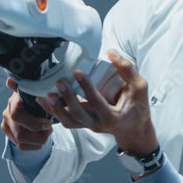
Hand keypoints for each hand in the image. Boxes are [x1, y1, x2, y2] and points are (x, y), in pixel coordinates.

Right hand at [1, 78, 52, 150]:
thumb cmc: (36, 95)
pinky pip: (20, 146)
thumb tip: (10, 80)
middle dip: (39, 135)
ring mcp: (6, 124)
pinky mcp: (8, 133)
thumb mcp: (36, 89)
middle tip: (50, 130)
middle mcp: (7, 113)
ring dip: (37, 140)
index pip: (18, 116)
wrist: (30, 101)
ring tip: (47, 134)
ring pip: (20, 142)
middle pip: (20, 134)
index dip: (34, 123)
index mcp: (14, 101)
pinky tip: (41, 140)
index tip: (49, 123)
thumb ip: (30, 85)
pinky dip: (33, 146)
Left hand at [37, 50, 157, 156]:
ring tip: (47, 94)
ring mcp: (88, 126)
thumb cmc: (138, 108)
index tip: (77, 72)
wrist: (134, 130)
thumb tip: (111, 52)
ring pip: (68, 121)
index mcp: (111, 117)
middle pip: (78, 114)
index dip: (86, 87)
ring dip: (56, 108)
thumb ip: (127, 70)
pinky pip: (65, 120)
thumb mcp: (140, 89)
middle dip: (67, 98)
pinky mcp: (82, 124)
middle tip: (59, 81)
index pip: (97, 102)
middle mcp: (97, 124)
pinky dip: (52, 111)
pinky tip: (42, 100)